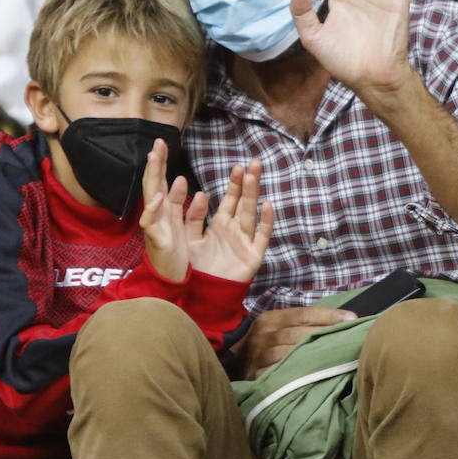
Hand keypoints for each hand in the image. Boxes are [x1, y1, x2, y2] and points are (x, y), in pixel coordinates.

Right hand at [138, 139, 189, 281]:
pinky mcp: (157, 240)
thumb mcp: (176, 222)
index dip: (160, 162)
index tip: (163, 143)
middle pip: (153, 183)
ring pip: (150, 197)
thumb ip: (176, 201)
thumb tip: (180, 179)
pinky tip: (158, 196)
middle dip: (156, 163)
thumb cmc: (172, 251)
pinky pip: (151, 223)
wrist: (166, 281)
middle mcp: (156, 214)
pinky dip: (153, 209)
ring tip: (154, 158)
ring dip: (152, 177)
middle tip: (158, 142)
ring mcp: (154, 226)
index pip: (160, 180)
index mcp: (163, 209)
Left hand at [186, 161, 272, 282]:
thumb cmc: (197, 268)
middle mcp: (234, 230)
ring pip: (251, 214)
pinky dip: (265, 222)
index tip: (238, 167)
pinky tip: (268, 206)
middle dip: (248, 183)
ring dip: (253, 195)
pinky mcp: (252, 255)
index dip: (234, 184)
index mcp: (220, 225)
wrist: (203, 296)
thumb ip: (192, 218)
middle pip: (243, 202)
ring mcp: (245, 241)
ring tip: (255, 176)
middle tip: (255, 163)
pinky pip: (261, 236)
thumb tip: (199, 193)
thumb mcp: (189, 239)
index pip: (230, 200)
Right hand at [238, 306, 356, 379]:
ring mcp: (259, 357)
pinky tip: (318, 376)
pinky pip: (282, 376)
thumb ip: (299, 324)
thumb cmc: (264, 345)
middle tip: (351, 338)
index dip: (328, 315)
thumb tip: (339, 321)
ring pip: (291, 355)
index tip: (353, 318)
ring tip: (340, 356)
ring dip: (316, 356)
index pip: (303, 314)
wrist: (234, 365)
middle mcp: (263, 335)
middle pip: (298, 333)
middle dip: (326, 334)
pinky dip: (301, 375)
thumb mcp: (276, 328)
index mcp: (269, 319)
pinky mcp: (258, 377)